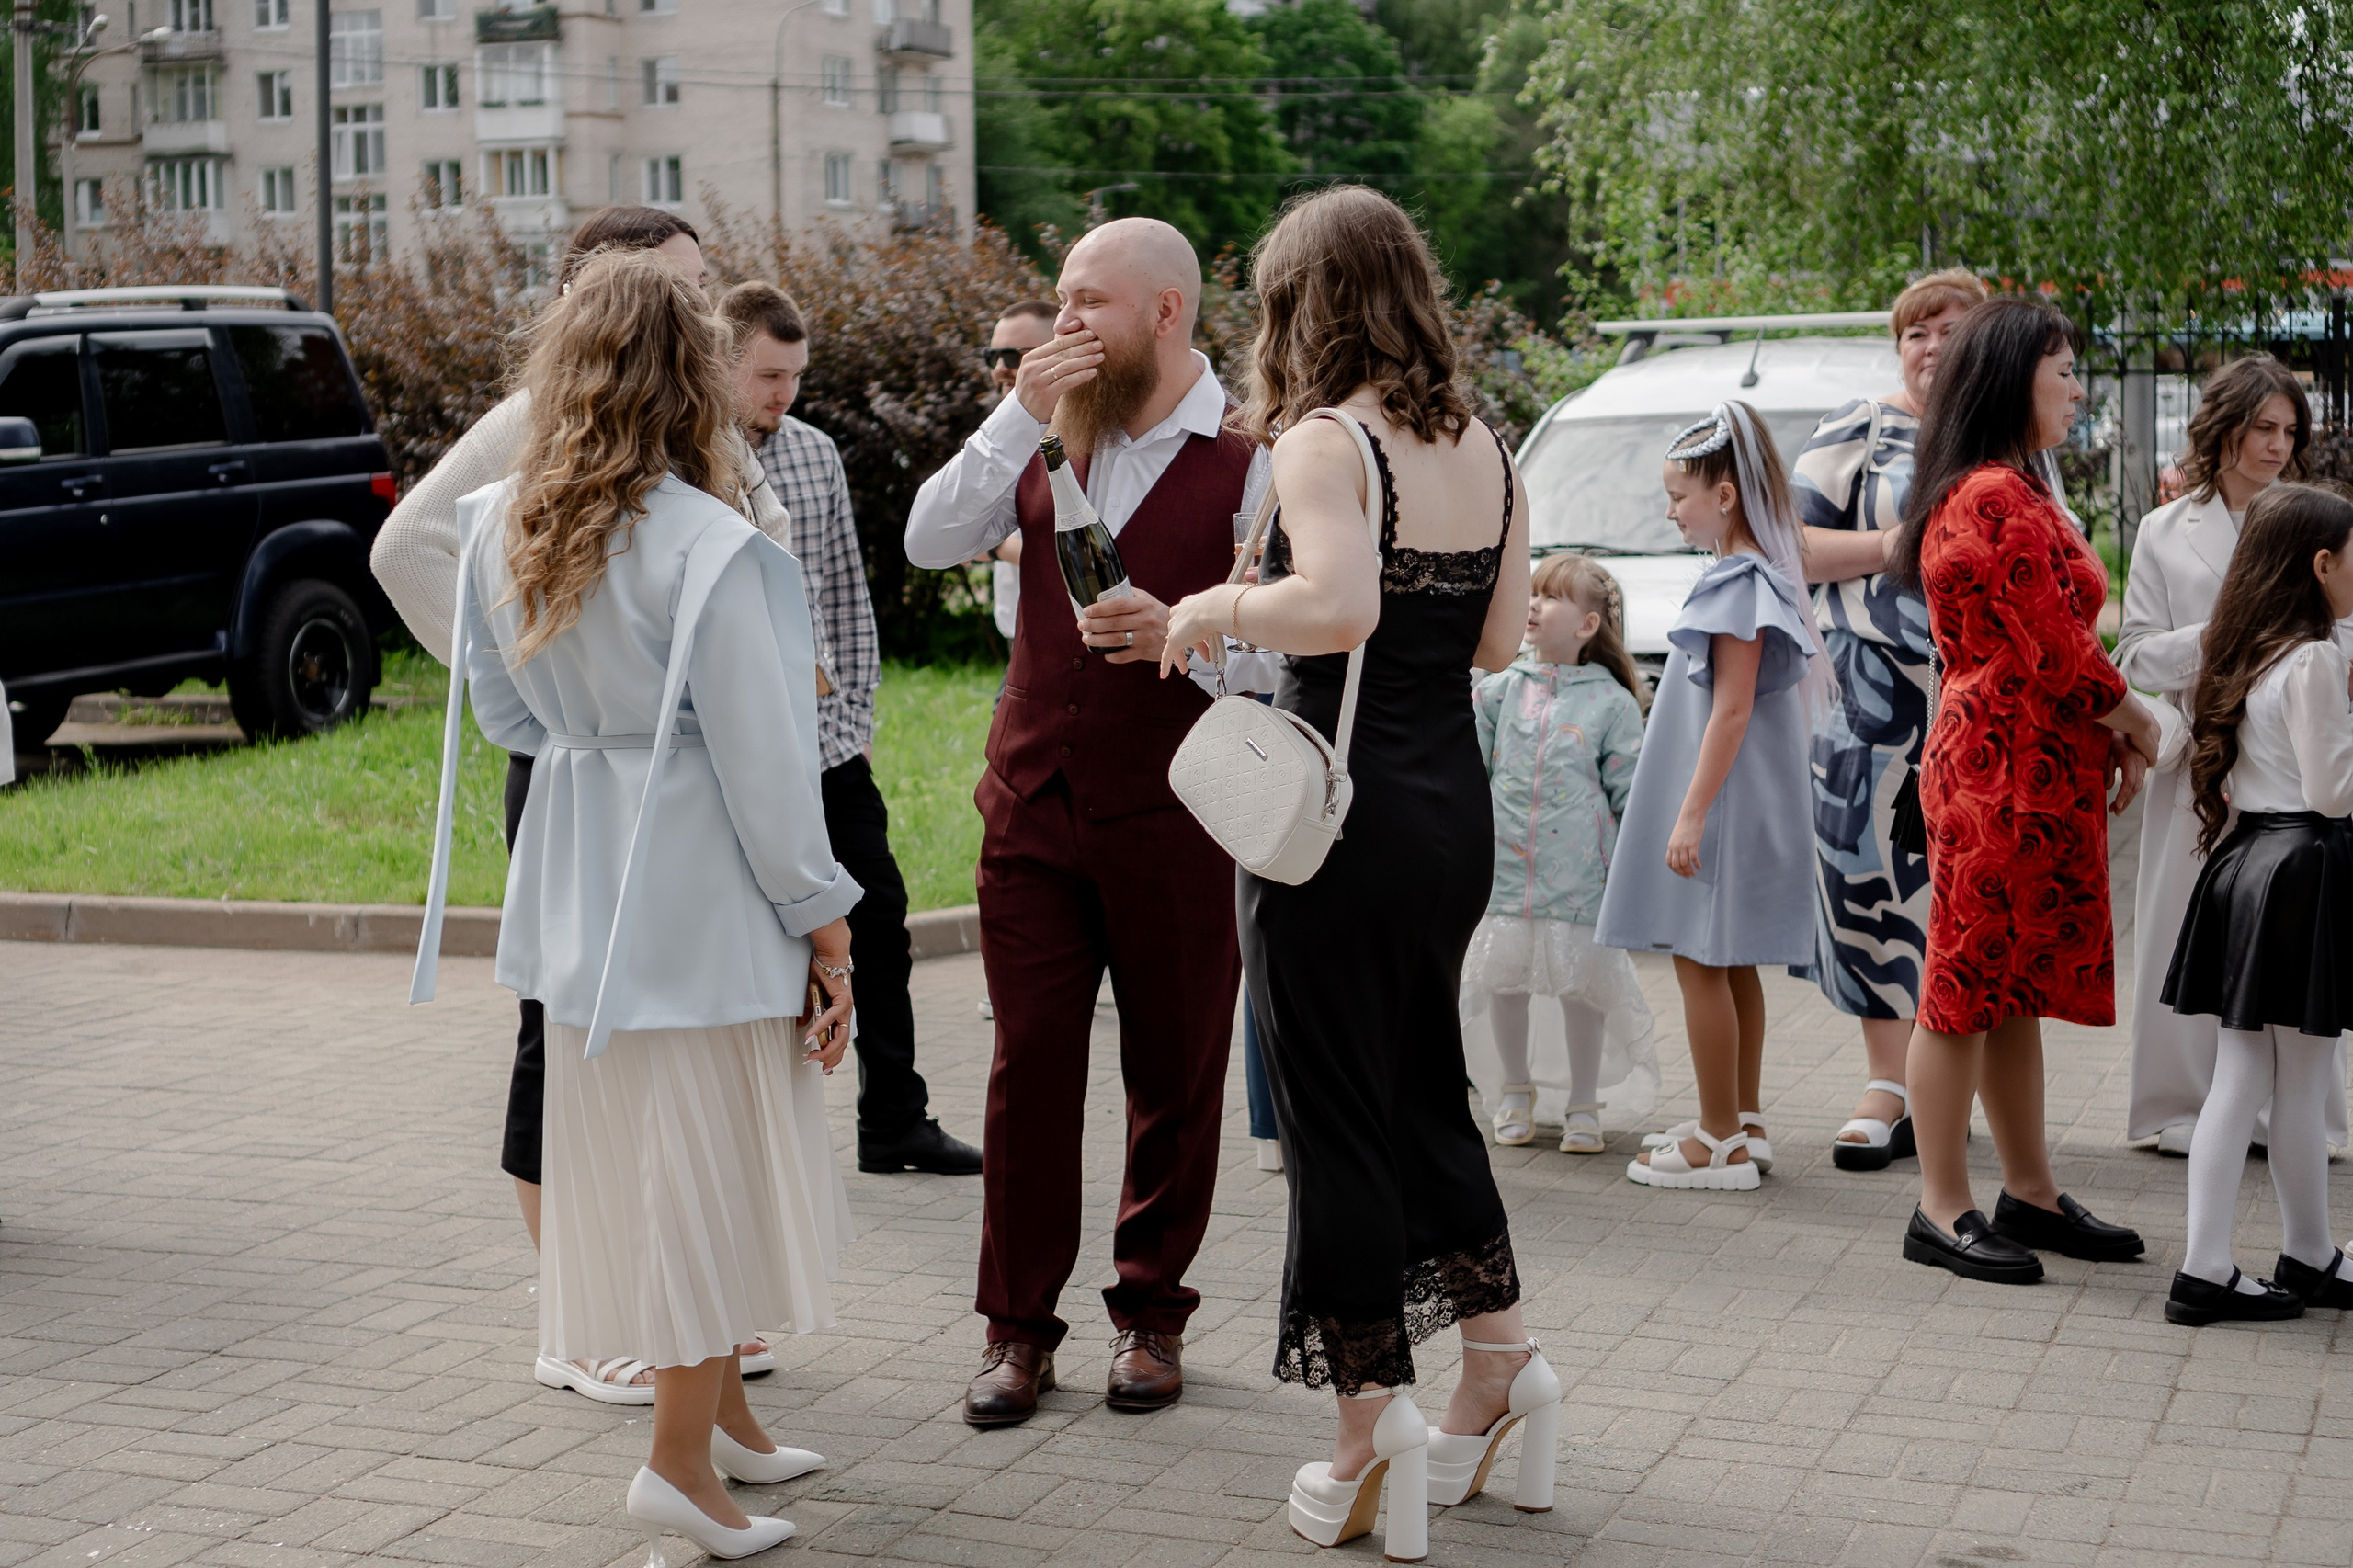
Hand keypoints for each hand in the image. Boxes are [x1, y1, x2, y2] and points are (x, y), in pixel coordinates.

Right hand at [803, 917, 852, 1073]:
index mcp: (839, 1015)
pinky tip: (809, 1037)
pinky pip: (831, 1018)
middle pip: (841, 1044)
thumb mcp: (810, 997)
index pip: (839, 1041)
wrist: (829, 954)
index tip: (824, 1070)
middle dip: (829, 1059)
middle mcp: (845, 1014)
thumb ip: (808, 1013)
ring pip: (840, 1037)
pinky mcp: (843, 1000)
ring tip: (811, 1057)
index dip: (833, 1056)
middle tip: (816, 1068)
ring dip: (826, 1049)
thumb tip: (801, 1027)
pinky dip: (819, 1028)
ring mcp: (846, 1008)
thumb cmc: (821, 972)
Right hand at [1016, 330, 1104, 424]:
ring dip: (1085, 360)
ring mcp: (1038, 381)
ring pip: (1066, 366)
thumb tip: (1072, 343)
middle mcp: (1032, 367)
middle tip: (1100, 344)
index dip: (1075, 337)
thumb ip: (1049, 358)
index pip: (1056, 344)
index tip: (1090, 333)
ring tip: (1100, 356)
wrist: (1022, 416)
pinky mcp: (1045, 395)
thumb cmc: (1034, 390)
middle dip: (1083, 347)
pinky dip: (1081, 376)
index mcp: (1030, 357)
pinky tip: (1093, 372)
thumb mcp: (1036, 371)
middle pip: (1062, 353)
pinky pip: (1067, 382)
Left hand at [1080, 588, 1170, 663]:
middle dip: (1093, 625)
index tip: (1087, 611)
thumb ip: (1128, 594)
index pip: (1118, 605)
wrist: (1178, 632)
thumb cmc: (1157, 613)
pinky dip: (1111, 656)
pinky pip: (1123, 656)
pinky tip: (1104, 653)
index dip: (1099, 608)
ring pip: (1116, 640)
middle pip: (1114, 623)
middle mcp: (1145, 620)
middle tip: (1082, 625)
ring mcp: (1145, 637)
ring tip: (1087, 639)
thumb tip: (1105, 590)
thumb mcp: (1146, 599)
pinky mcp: (1145, 652)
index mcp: (1143, 605)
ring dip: (1097, 640)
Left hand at [1160, 585, 1237, 677]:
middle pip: (1183, 634)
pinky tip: (1165, 674)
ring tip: (1186, 668)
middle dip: (1195, 646)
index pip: (1189, 621)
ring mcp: (1175, 627)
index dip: (1197, 633)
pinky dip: (1165, 666)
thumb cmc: (1223, 607)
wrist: (1217, 607)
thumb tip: (1234, 625)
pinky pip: (1167, 656)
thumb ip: (1221, 620)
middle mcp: (1179, 614)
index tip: (1203, 640)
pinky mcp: (1173, 640)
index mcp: (1189, 604)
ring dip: (1182, 658)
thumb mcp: (1221, 613)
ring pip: (1176, 645)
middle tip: (1203, 654)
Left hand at [1666, 812, 1703, 878]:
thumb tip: (1680, 852)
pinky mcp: (1692, 844)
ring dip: (1689, 871)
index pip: (1669, 862)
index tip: (1681, 873)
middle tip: (1689, 876)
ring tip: (1694, 873)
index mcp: (1671, 845)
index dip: (1675, 870)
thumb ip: (1677, 844)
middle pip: (1676, 865)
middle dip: (1682, 873)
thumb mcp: (1678, 835)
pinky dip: (1696, 865)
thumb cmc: (1686, 824)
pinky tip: (1699, 867)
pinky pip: (1693, 859)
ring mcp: (1683, 846)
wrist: (1691, 815)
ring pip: (1684, 864)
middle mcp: (1676, 847)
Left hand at [2106, 730, 2147, 816]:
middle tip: (2115, 812)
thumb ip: (2108, 770)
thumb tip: (2108, 787)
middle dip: (2125, 801)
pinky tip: (2123, 799)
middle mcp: (2140, 764)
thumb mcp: (2107, 754)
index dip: (2123, 795)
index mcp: (2131, 761)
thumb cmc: (2115, 739)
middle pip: (2135, 788)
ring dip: (2128, 799)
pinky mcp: (2142, 766)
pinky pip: (2138, 782)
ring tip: (2117, 809)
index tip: (2116, 805)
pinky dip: (2131, 792)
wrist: (2127, 727)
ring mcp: (2143, 765)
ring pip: (2138, 786)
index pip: (2129, 783)